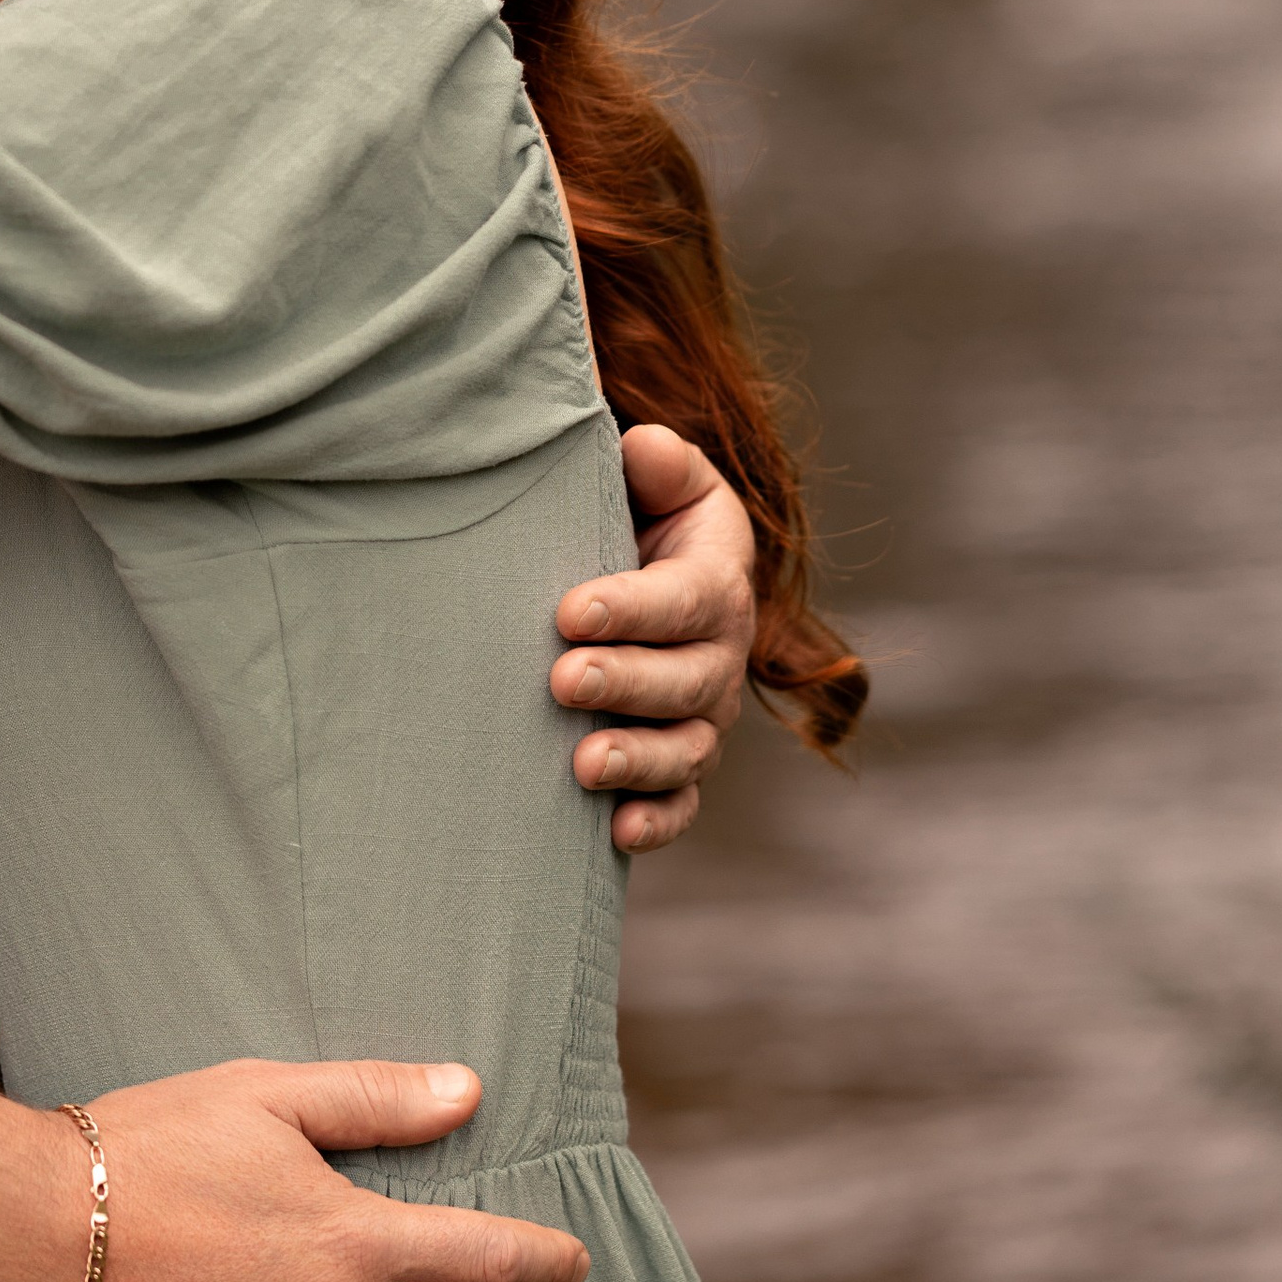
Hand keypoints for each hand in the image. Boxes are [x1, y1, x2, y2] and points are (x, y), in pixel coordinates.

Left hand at [554, 425, 755, 852]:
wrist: (656, 579)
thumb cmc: (646, 520)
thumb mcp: (663, 481)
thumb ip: (658, 465)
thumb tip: (642, 449)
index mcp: (714, 585)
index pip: (682, 600)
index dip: (630, 608)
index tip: (569, 610)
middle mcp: (718, 659)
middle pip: (682, 681)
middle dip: (624, 683)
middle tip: (563, 679)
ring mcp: (702, 720)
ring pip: (684, 751)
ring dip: (638, 761)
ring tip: (583, 763)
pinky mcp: (682, 767)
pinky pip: (681, 804)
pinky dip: (657, 822)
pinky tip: (616, 832)